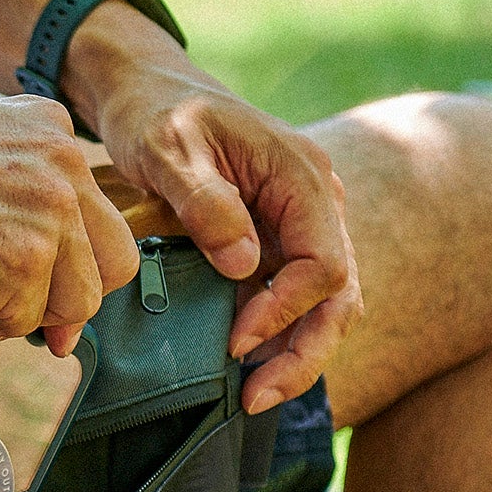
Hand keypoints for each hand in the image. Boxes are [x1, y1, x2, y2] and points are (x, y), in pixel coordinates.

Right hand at [0, 96, 140, 355]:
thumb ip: (21, 191)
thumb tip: (57, 272)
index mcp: (51, 126)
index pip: (99, 213)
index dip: (67, 259)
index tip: (31, 271)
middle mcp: (63, 162)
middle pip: (114, 261)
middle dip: (70, 297)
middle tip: (21, 307)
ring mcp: (48, 211)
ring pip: (76, 302)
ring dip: (22, 311)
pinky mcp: (22, 260)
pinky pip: (23, 323)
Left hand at [64, 0, 362, 412]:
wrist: (151, 94)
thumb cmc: (157, 115)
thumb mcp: (169, 149)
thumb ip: (206, 203)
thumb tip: (245, 266)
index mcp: (301, 175)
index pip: (323, 261)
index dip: (285, 309)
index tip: (235, 338)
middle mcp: (316, 201)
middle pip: (339, 293)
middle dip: (304, 351)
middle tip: (256, 397)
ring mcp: (302, 222)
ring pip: (326, 302)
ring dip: (296, 352)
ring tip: (253, 395)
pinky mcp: (281, 240)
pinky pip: (296, 295)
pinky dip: (279, 333)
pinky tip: (247, 364)